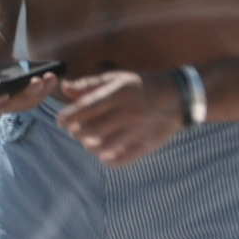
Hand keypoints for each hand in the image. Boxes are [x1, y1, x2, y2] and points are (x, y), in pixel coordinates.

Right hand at [0, 22, 56, 114]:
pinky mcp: (19, 96)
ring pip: (23, 104)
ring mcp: (5, 101)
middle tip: (37, 81)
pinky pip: (33, 98)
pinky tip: (52, 77)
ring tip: (49, 77)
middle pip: (6, 106)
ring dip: (38, 93)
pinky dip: (44, 90)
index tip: (3, 94)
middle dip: (23, 95)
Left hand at [56, 70, 184, 166]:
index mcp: (120, 93)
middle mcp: (128, 112)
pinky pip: (118, 161)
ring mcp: (137, 131)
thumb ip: (90, 85)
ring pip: (101, 148)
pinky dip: (106, 158)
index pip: (86, 109)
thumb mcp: (117, 78)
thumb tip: (65, 87)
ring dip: (89, 145)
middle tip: (76, 130)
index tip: (60, 121)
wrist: (177, 96)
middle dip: (76, 132)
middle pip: (90, 131)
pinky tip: (105, 150)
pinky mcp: (146, 145)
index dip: (68, 117)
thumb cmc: (142, 85)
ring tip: (90, 139)